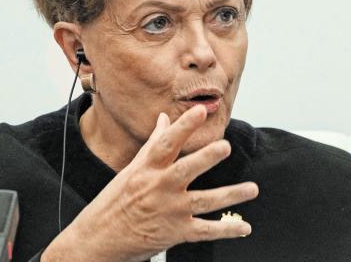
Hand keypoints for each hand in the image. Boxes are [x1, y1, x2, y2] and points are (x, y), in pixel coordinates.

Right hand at [42, 105, 258, 261]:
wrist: (97, 240)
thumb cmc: (115, 200)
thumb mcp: (131, 169)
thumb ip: (154, 144)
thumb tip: (164, 118)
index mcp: (147, 168)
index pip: (166, 142)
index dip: (184, 126)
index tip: (201, 110)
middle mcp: (159, 188)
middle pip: (186, 170)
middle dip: (207, 158)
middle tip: (225, 147)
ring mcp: (169, 211)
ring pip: (205, 201)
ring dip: (231, 195)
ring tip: (252, 189)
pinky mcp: (176, 232)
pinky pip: (205, 231)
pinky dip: (227, 229)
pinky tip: (244, 227)